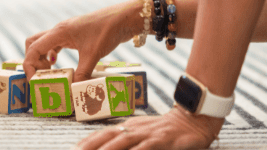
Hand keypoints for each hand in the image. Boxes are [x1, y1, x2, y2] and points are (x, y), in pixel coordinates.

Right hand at [24, 0, 141, 81]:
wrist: (122, 18)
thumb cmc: (107, 31)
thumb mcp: (94, 54)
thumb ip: (82, 73)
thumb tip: (73, 90)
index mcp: (59, 32)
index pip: (34, 48)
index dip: (29, 65)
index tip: (34, 79)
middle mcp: (59, 31)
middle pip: (33, 43)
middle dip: (33, 60)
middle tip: (43, 75)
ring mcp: (65, 32)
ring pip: (44, 44)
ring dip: (42, 58)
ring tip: (50, 73)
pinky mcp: (73, 35)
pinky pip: (55, 45)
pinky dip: (52, 55)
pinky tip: (59, 64)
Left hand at [74, 107, 221, 148]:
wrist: (193, 120)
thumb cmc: (164, 131)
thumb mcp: (143, 135)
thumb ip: (127, 142)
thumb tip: (107, 147)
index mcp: (127, 127)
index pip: (102, 134)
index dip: (87, 142)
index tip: (73, 149)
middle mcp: (134, 128)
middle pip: (107, 137)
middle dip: (90, 146)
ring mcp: (148, 133)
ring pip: (123, 141)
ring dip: (108, 149)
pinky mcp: (162, 140)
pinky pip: (146, 147)